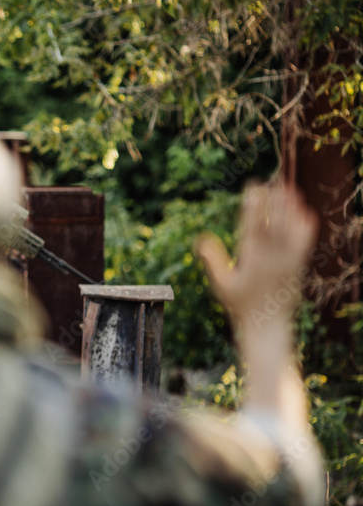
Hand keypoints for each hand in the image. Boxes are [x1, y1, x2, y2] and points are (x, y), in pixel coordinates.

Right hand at [197, 182, 317, 321]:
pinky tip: (302, 210)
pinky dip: (304, 223)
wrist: (268, 325)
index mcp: (252, 260)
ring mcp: (288, 261)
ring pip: (292, 228)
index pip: (255, 225)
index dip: (255, 204)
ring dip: (291, 207)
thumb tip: (200, 239)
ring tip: (288, 188)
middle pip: (276, 222)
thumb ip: (212, 260)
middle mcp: (273, 258)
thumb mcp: (221, 284)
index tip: (254, 187)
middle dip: (275, 200)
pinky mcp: (299, 265)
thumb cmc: (240, 305)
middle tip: (273, 180)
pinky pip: (304, 240)